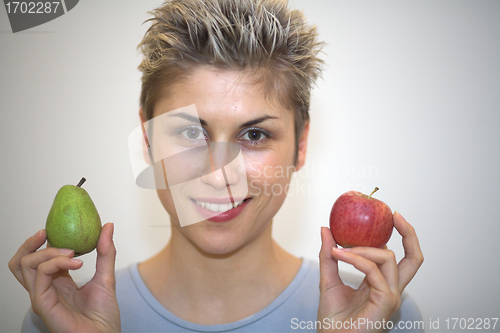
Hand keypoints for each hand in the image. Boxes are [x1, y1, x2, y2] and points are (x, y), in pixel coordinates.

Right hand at [9, 223, 120, 332]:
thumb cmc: (104, 315)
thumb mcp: (107, 276)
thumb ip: (106, 252)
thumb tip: (108, 226)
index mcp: (57, 283)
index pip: (37, 259)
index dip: (40, 242)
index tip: (52, 227)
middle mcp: (45, 289)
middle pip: (21, 262)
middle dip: (29, 243)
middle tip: (46, 232)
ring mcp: (42, 297)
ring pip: (25, 266)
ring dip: (47, 252)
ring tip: (71, 251)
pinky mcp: (43, 304)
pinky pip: (39, 277)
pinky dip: (55, 263)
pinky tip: (77, 261)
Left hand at [317, 212, 422, 332]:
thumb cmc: (332, 319)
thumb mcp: (328, 280)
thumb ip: (329, 256)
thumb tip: (326, 229)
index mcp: (382, 285)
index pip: (401, 258)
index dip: (402, 236)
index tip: (391, 216)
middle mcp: (391, 290)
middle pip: (414, 259)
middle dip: (409, 233)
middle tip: (393, 214)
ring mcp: (391, 296)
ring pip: (388, 258)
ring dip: (362, 247)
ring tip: (339, 249)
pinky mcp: (386, 302)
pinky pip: (373, 271)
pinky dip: (356, 259)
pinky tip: (339, 254)